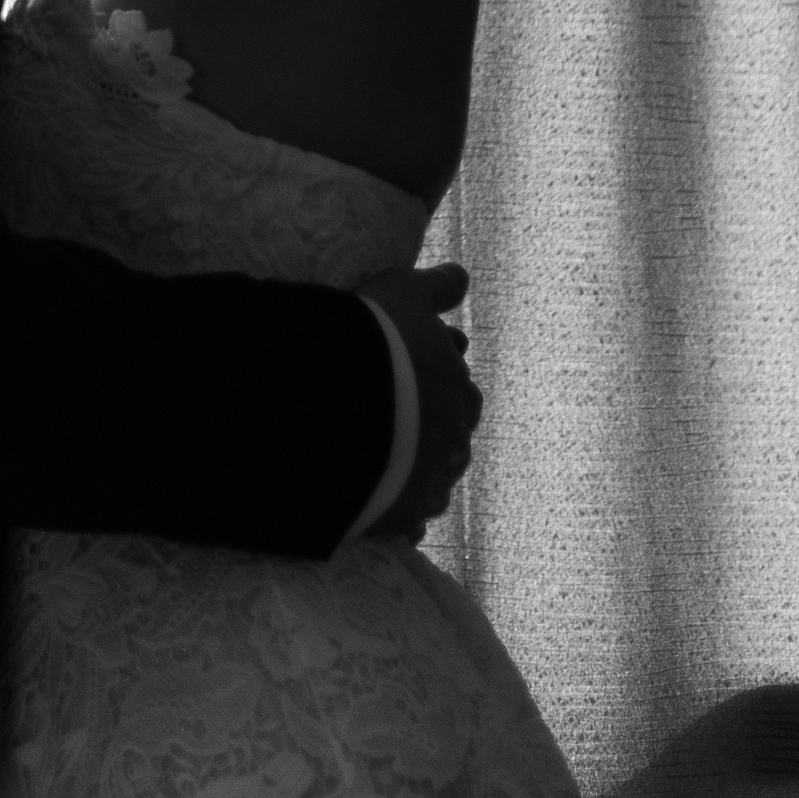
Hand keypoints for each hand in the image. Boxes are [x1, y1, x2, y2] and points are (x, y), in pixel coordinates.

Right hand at [354, 261, 480, 543]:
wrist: (335, 399)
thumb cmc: (373, 338)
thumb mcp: (401, 293)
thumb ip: (434, 286)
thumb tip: (462, 276)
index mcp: (458, 392)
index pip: (463, 394)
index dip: (441, 387)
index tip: (418, 382)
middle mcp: (453, 441)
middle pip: (452, 444)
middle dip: (435, 435)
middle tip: (405, 426)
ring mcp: (428, 483)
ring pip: (434, 485)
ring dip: (419, 475)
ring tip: (392, 467)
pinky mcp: (399, 518)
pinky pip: (407, 522)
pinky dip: (399, 514)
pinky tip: (380, 505)